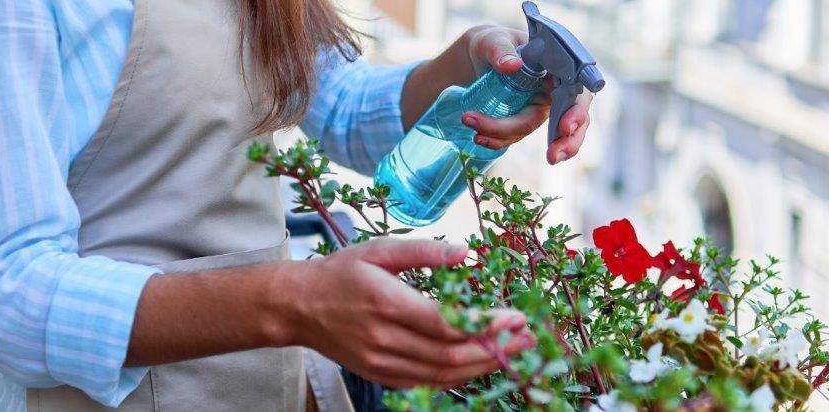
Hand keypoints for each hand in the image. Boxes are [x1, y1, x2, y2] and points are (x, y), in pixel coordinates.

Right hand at [283, 238, 534, 388]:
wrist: (299, 307)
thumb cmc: (341, 272)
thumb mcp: (379, 249)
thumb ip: (424, 251)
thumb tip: (467, 252)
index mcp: (387, 304)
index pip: (447, 322)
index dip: (486, 324)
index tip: (517, 317)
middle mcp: (385, 339)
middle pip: (451, 354)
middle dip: (496, 348)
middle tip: (530, 338)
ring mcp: (382, 363)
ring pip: (443, 374)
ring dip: (484, 365)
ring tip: (515, 351)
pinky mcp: (381, 375)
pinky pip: (428, 382)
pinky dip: (458, 375)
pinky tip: (481, 362)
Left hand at [462, 25, 594, 164]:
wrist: (474, 58)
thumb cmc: (492, 43)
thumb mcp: (493, 40)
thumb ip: (501, 50)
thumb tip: (512, 65)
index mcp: (557, 70)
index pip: (578, 92)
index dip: (577, 112)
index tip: (566, 127)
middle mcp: (553, 93)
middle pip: (572, 123)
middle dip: (566, 143)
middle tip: (552, 158)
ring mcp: (538, 110)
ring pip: (534, 135)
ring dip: (506, 137)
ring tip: (476, 133)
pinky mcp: (521, 122)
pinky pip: (515, 137)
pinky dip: (498, 142)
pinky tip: (479, 138)